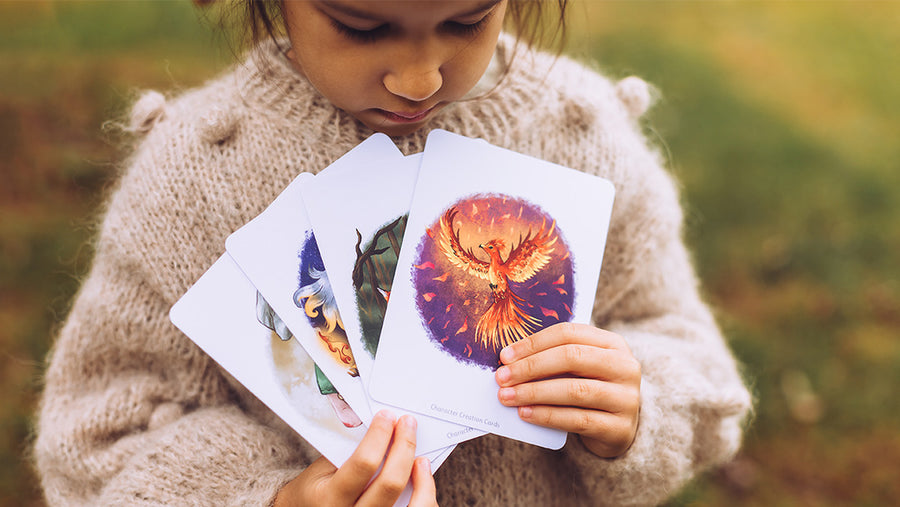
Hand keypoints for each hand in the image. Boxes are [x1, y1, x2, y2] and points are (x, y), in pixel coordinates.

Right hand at [273, 410, 436, 506]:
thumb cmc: (315, 491)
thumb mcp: (321, 470)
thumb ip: (348, 452)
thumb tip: (382, 426)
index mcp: (330, 498)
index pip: (363, 464)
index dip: (379, 436)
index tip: (387, 416)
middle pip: (390, 484)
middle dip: (404, 447)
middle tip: (407, 423)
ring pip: (411, 506)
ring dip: (422, 479)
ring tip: (421, 457)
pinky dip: (425, 496)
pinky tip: (422, 478)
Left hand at [495, 323, 640, 457]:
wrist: (618, 429)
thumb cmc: (590, 390)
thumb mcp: (579, 369)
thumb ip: (552, 360)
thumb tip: (509, 361)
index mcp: (613, 344)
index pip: (568, 334)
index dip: (534, 343)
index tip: (505, 356)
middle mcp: (625, 367)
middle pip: (572, 358)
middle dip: (531, 366)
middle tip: (502, 377)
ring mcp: (626, 398)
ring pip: (574, 390)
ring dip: (534, 392)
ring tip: (507, 396)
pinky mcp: (619, 428)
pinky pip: (577, 419)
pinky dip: (547, 416)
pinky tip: (525, 413)